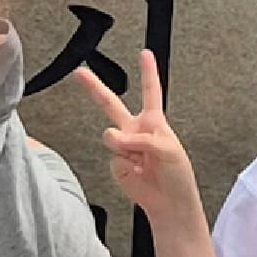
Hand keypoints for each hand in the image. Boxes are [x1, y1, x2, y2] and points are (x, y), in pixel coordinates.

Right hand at [73, 48, 201, 223]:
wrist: (169, 203)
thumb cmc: (177, 175)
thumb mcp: (168, 150)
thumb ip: (141, 139)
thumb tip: (113, 138)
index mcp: (154, 122)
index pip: (151, 92)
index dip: (148, 72)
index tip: (145, 54)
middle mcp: (136, 130)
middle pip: (111, 104)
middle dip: (94, 87)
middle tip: (79, 72)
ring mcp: (124, 147)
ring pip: (111, 136)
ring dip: (125, 147)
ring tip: (142, 161)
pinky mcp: (116, 164)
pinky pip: (114, 159)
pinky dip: (126, 166)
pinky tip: (137, 172)